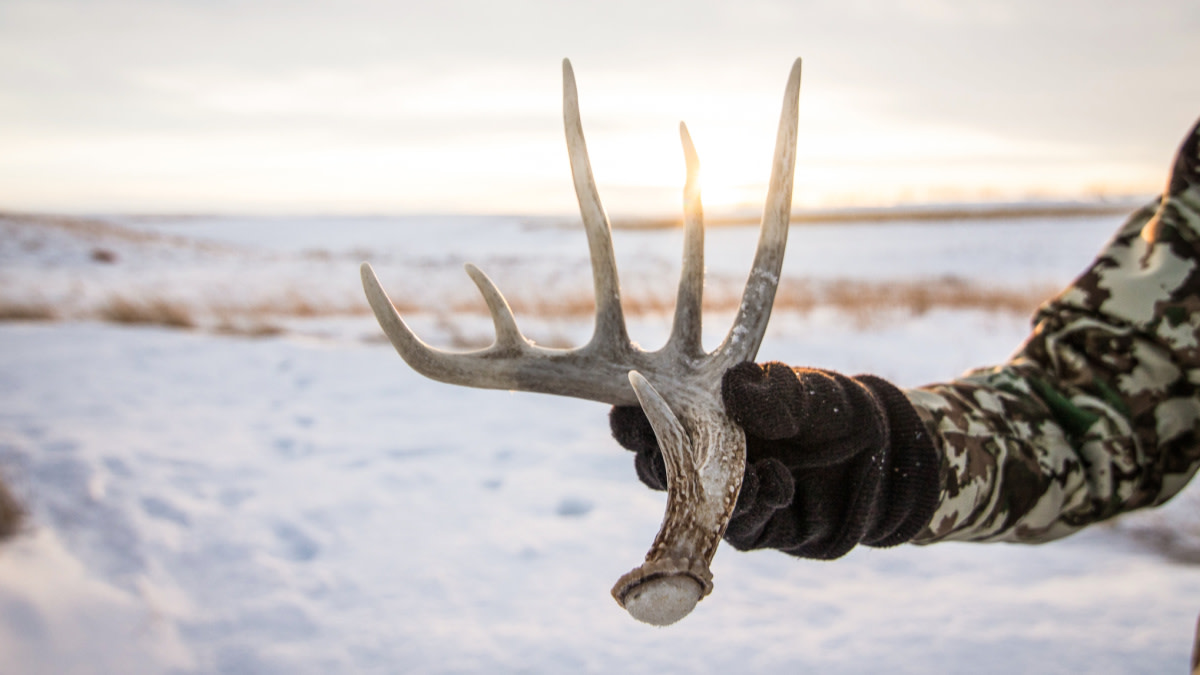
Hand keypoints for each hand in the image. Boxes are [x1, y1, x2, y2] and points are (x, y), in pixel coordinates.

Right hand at [610, 362, 939, 558]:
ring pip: (690, 505)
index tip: (627, 411)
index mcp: (706, 414)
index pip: (652, 415)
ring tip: (745, 473)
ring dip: (705, 491)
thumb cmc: (835, 410)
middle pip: (655, 465)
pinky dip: (754, 507)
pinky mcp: (758, 529)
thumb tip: (734, 387)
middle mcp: (709, 457)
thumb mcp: (810, 390)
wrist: (887, 461)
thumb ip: (776, 390)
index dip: (631, 415)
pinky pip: (739, 529)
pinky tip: (779, 481)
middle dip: (654, 460)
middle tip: (663, 452)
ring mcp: (730, 496)